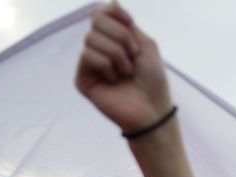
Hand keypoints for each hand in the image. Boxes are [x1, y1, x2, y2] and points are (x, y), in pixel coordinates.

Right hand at [75, 3, 172, 132]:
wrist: (152, 108)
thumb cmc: (152, 80)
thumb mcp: (145, 44)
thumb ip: (127, 24)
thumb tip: (111, 1)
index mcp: (113, 38)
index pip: (102, 11)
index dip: (116, 13)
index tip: (131, 24)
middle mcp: (98, 48)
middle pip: (96, 20)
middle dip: (121, 36)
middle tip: (134, 55)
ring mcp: (89, 63)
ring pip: (91, 38)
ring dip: (117, 54)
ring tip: (127, 71)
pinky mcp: (82, 79)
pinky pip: (87, 56)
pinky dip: (106, 65)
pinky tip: (114, 80)